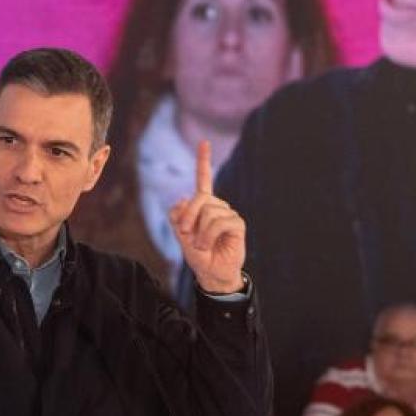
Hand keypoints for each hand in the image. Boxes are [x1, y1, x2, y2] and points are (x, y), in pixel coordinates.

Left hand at [169, 140, 246, 293]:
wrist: (212, 273)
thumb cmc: (198, 254)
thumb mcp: (181, 235)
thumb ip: (177, 216)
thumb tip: (183, 199)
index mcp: (204, 204)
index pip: (204, 179)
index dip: (203, 160)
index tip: (204, 142)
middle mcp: (217, 205)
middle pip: (199, 199)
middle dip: (188, 217)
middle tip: (186, 234)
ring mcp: (228, 213)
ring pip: (208, 211)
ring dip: (199, 232)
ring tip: (201, 245)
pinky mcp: (237, 223)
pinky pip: (219, 222)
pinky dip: (208, 235)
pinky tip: (209, 244)